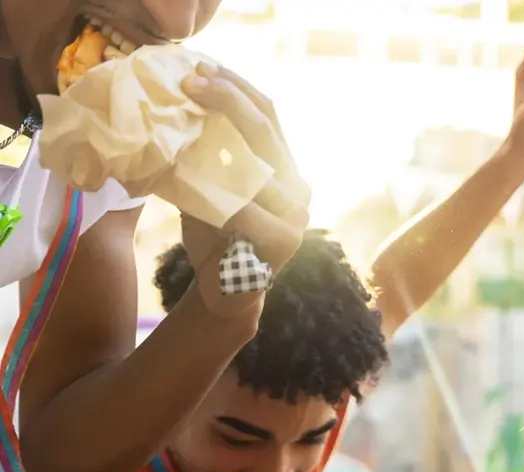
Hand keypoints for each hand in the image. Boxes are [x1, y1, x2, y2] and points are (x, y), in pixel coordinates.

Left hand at [179, 63, 311, 325]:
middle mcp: (297, 186)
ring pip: (260, 162)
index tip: (197, 69)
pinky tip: (183, 173)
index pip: (268, 114)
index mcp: (284, 167)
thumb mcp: (206, 185)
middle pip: (268, 129)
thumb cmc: (213, 236)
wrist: (225, 294)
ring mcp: (297, 213)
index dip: (236, 87)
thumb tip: (170, 109)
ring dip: (220, 134)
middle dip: (228, 99)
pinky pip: (247, 208)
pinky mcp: (286, 240)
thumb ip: (204, 155)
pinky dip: (215, 190)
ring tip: (183, 116)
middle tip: (190, 80)